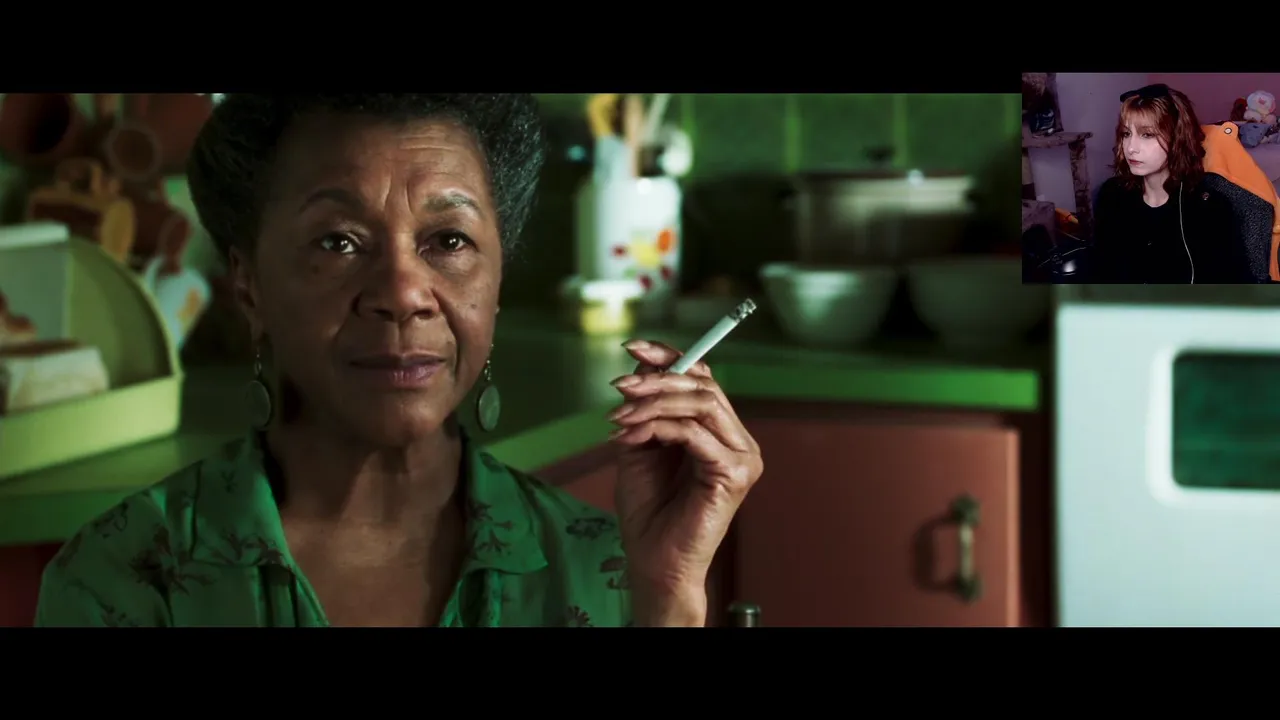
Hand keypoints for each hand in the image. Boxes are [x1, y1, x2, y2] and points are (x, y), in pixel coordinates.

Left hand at [607, 339, 763, 626]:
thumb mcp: (639, 445)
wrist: (652, 560)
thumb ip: (644, 409)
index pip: (703, 379)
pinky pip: (694, 433)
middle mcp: (739, 440)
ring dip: (652, 403)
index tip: (633, 347)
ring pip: (700, 404)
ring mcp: (742, 457)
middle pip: (704, 385)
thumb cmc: (648, 510)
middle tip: (619, 383)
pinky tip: (630, 436)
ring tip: (618, 417)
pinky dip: (657, 427)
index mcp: (721, 432)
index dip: (670, 356)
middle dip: (657, 378)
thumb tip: (637, 367)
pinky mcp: (734, 473)